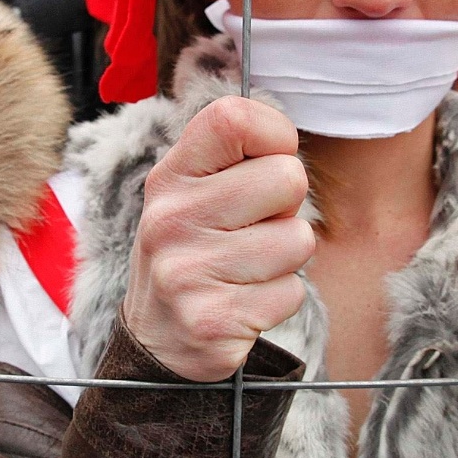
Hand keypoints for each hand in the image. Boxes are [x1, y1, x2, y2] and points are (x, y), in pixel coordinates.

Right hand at [120, 97, 314, 381]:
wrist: (159, 338)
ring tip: (248, 267)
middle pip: (287, 178)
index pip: (233, 118)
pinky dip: (280, 297)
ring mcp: (187, 272)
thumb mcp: (192, 194)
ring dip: (287, 257)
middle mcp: (171, 219)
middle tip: (255, 227)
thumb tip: (287, 137)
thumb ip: (232, 158)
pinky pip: (293, 291)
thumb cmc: (194, 250)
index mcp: (170, 177)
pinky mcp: (213, 321)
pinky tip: (245, 301)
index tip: (272, 156)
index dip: (274, 132)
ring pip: (298, 239)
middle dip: (287, 205)